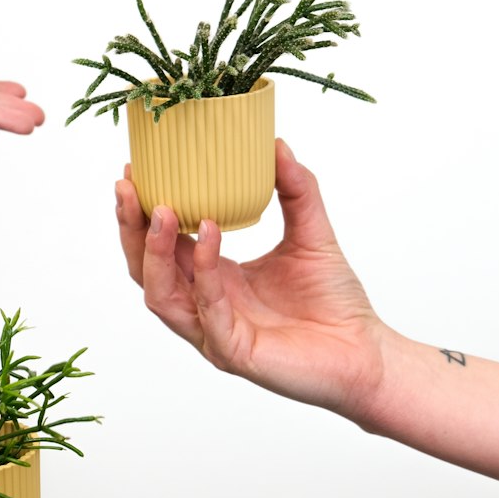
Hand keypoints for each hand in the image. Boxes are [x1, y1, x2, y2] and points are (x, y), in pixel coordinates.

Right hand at [115, 139, 387, 418]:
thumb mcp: (312, 232)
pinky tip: (210, 236)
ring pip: (162, 294)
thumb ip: (296, 190)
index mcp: (212, 278)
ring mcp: (214, 331)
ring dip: (155, 251)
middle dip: (131, 228)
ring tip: (163, 210)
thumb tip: (277, 144)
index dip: (141, 211)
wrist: (368, 354)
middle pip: (146, 269)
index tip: (134, 170)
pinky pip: (208, 312)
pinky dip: (204, 272)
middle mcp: (204, 305)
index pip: (162, 244)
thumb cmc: (336, 302)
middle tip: (130, 186)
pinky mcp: (234, 352)